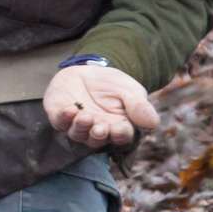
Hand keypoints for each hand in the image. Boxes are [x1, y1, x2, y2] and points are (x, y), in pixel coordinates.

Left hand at [42, 65, 158, 148]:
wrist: (89, 71)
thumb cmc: (113, 85)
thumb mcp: (131, 91)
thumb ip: (139, 107)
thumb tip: (153, 124)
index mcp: (118, 128)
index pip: (121, 137)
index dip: (120, 135)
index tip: (120, 129)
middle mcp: (97, 131)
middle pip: (98, 140)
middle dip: (99, 135)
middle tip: (100, 128)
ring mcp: (77, 125)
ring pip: (78, 134)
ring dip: (81, 127)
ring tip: (85, 117)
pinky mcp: (59, 115)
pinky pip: (60, 121)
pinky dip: (64, 118)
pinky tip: (69, 109)